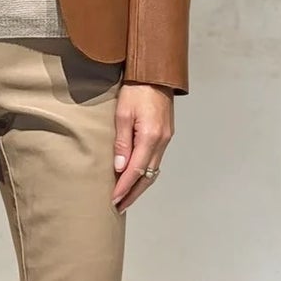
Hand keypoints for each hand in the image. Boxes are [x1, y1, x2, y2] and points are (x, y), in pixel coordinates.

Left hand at [111, 83, 174, 211]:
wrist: (155, 73)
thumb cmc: (136, 89)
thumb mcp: (122, 114)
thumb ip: (122, 143)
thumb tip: (120, 168)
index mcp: (151, 137)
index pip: (136, 171)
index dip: (124, 188)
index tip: (113, 200)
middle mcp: (162, 141)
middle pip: (147, 176)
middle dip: (133, 193)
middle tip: (119, 206)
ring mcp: (166, 139)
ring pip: (153, 170)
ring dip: (140, 185)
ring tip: (126, 197)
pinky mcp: (165, 135)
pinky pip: (155, 160)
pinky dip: (145, 173)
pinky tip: (136, 177)